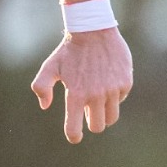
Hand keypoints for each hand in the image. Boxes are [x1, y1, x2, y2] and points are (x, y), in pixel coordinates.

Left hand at [31, 27, 132, 143]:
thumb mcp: (50, 67)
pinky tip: (107, 84)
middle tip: (87, 112)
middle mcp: (96, 95)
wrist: (93, 30)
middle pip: (98, 126)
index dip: (73, 135)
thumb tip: (44, 106)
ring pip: (112, 117)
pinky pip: (121, 100)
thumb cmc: (69, 51)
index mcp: (76, 94)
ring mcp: (112, 89)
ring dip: (104, 113)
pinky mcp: (125, 83)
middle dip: (92, 123)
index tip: (75, 136)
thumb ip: (41, 87)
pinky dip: (114, 97)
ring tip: (97, 101)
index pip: (74, 128)